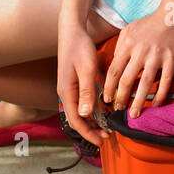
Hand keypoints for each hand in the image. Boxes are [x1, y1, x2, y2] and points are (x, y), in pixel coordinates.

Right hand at [56, 17, 105, 147]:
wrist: (72, 31)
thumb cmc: (79, 47)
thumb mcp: (86, 69)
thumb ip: (86, 91)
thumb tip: (85, 114)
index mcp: (66, 92)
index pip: (76, 120)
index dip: (88, 133)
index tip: (102, 142)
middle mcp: (66, 93)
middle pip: (77, 119)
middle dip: (91, 131)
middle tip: (108, 138)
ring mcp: (69, 89)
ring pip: (80, 112)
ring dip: (92, 122)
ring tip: (106, 130)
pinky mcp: (75, 84)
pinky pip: (82, 103)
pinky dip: (92, 111)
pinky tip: (103, 113)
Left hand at [101, 8, 173, 117]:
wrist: (173, 14)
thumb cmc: (150, 23)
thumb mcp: (129, 30)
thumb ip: (120, 46)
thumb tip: (113, 64)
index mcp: (128, 44)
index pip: (114, 70)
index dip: (109, 86)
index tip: (106, 99)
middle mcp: (141, 51)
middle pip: (127, 79)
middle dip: (121, 97)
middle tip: (118, 108)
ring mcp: (157, 55)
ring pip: (145, 83)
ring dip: (139, 101)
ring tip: (134, 114)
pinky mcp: (172, 58)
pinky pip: (166, 80)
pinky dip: (160, 94)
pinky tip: (156, 104)